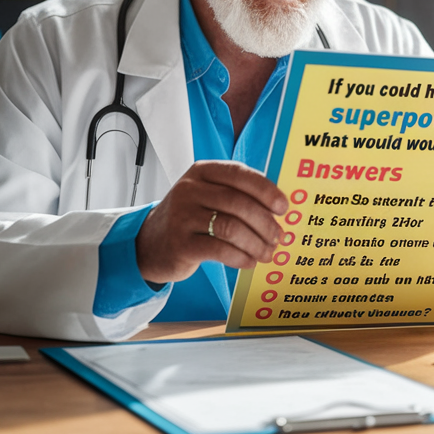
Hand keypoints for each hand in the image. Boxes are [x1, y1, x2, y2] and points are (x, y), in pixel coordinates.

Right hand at [135, 160, 286, 284]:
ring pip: (231, 227)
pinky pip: (219, 249)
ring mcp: (182, 216)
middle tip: (278, 237)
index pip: (239, 173)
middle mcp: (189, 189)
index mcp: (202, 172)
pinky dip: (240, 257)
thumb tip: (278, 210)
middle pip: (238, 203)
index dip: (266, 190)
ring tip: (267, 253)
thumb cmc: (188, 218)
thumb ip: (237, 195)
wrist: (150, 243)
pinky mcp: (180, 243)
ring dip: (256, 243)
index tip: (283, 207)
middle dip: (264, 223)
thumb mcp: (207, 196)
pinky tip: (249, 262)